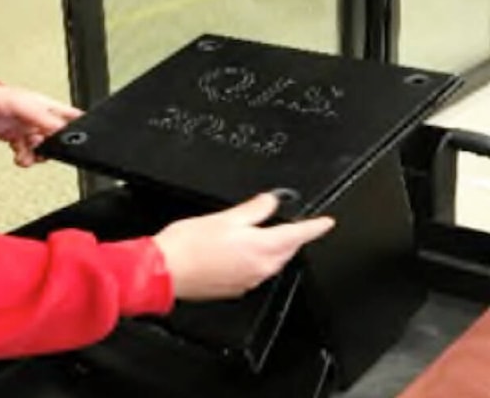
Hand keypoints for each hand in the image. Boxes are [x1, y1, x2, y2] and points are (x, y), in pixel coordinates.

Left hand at [0, 84, 82, 166]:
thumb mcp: (24, 107)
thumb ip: (44, 120)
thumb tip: (62, 132)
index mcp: (47, 106)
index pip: (71, 117)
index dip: (80, 128)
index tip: (80, 142)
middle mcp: (39, 118)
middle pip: (57, 138)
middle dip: (52, 148)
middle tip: (42, 150)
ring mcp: (26, 127)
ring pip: (41, 148)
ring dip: (36, 156)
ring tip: (27, 156)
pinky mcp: (14, 136)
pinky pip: (25, 152)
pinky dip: (23, 158)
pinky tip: (19, 157)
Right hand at [153, 193, 334, 300]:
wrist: (165, 271)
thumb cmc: (188, 245)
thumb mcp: (224, 217)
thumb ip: (253, 209)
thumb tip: (270, 202)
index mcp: (261, 247)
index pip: (299, 235)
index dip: (315, 227)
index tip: (326, 223)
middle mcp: (260, 268)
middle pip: (287, 250)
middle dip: (290, 237)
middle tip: (283, 222)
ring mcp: (248, 281)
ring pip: (271, 262)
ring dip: (271, 248)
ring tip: (254, 235)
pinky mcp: (235, 289)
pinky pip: (254, 272)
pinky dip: (253, 260)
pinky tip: (235, 252)